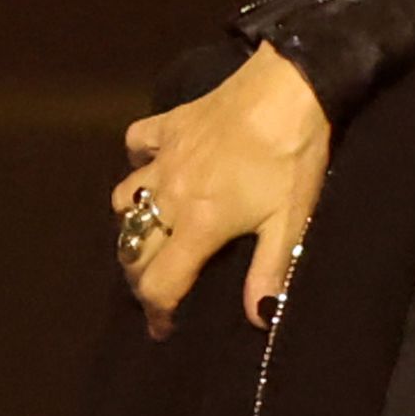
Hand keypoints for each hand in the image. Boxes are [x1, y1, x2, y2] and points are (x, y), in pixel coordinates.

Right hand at [111, 43, 329, 339]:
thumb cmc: (291, 156)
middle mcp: (169, 195)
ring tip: (152, 231)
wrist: (288, 88)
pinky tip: (153, 165)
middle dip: (140, 275)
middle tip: (159, 284)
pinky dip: (137, 159)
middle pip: (133, 248)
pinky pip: (135, 144)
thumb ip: (270, 271)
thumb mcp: (290, 220)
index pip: (160, 282)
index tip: (164, 327)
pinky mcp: (168, 124)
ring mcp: (163, 157)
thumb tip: (257, 318)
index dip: (158, 311)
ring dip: (131, 221)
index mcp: (198, 225)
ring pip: (123, 199)